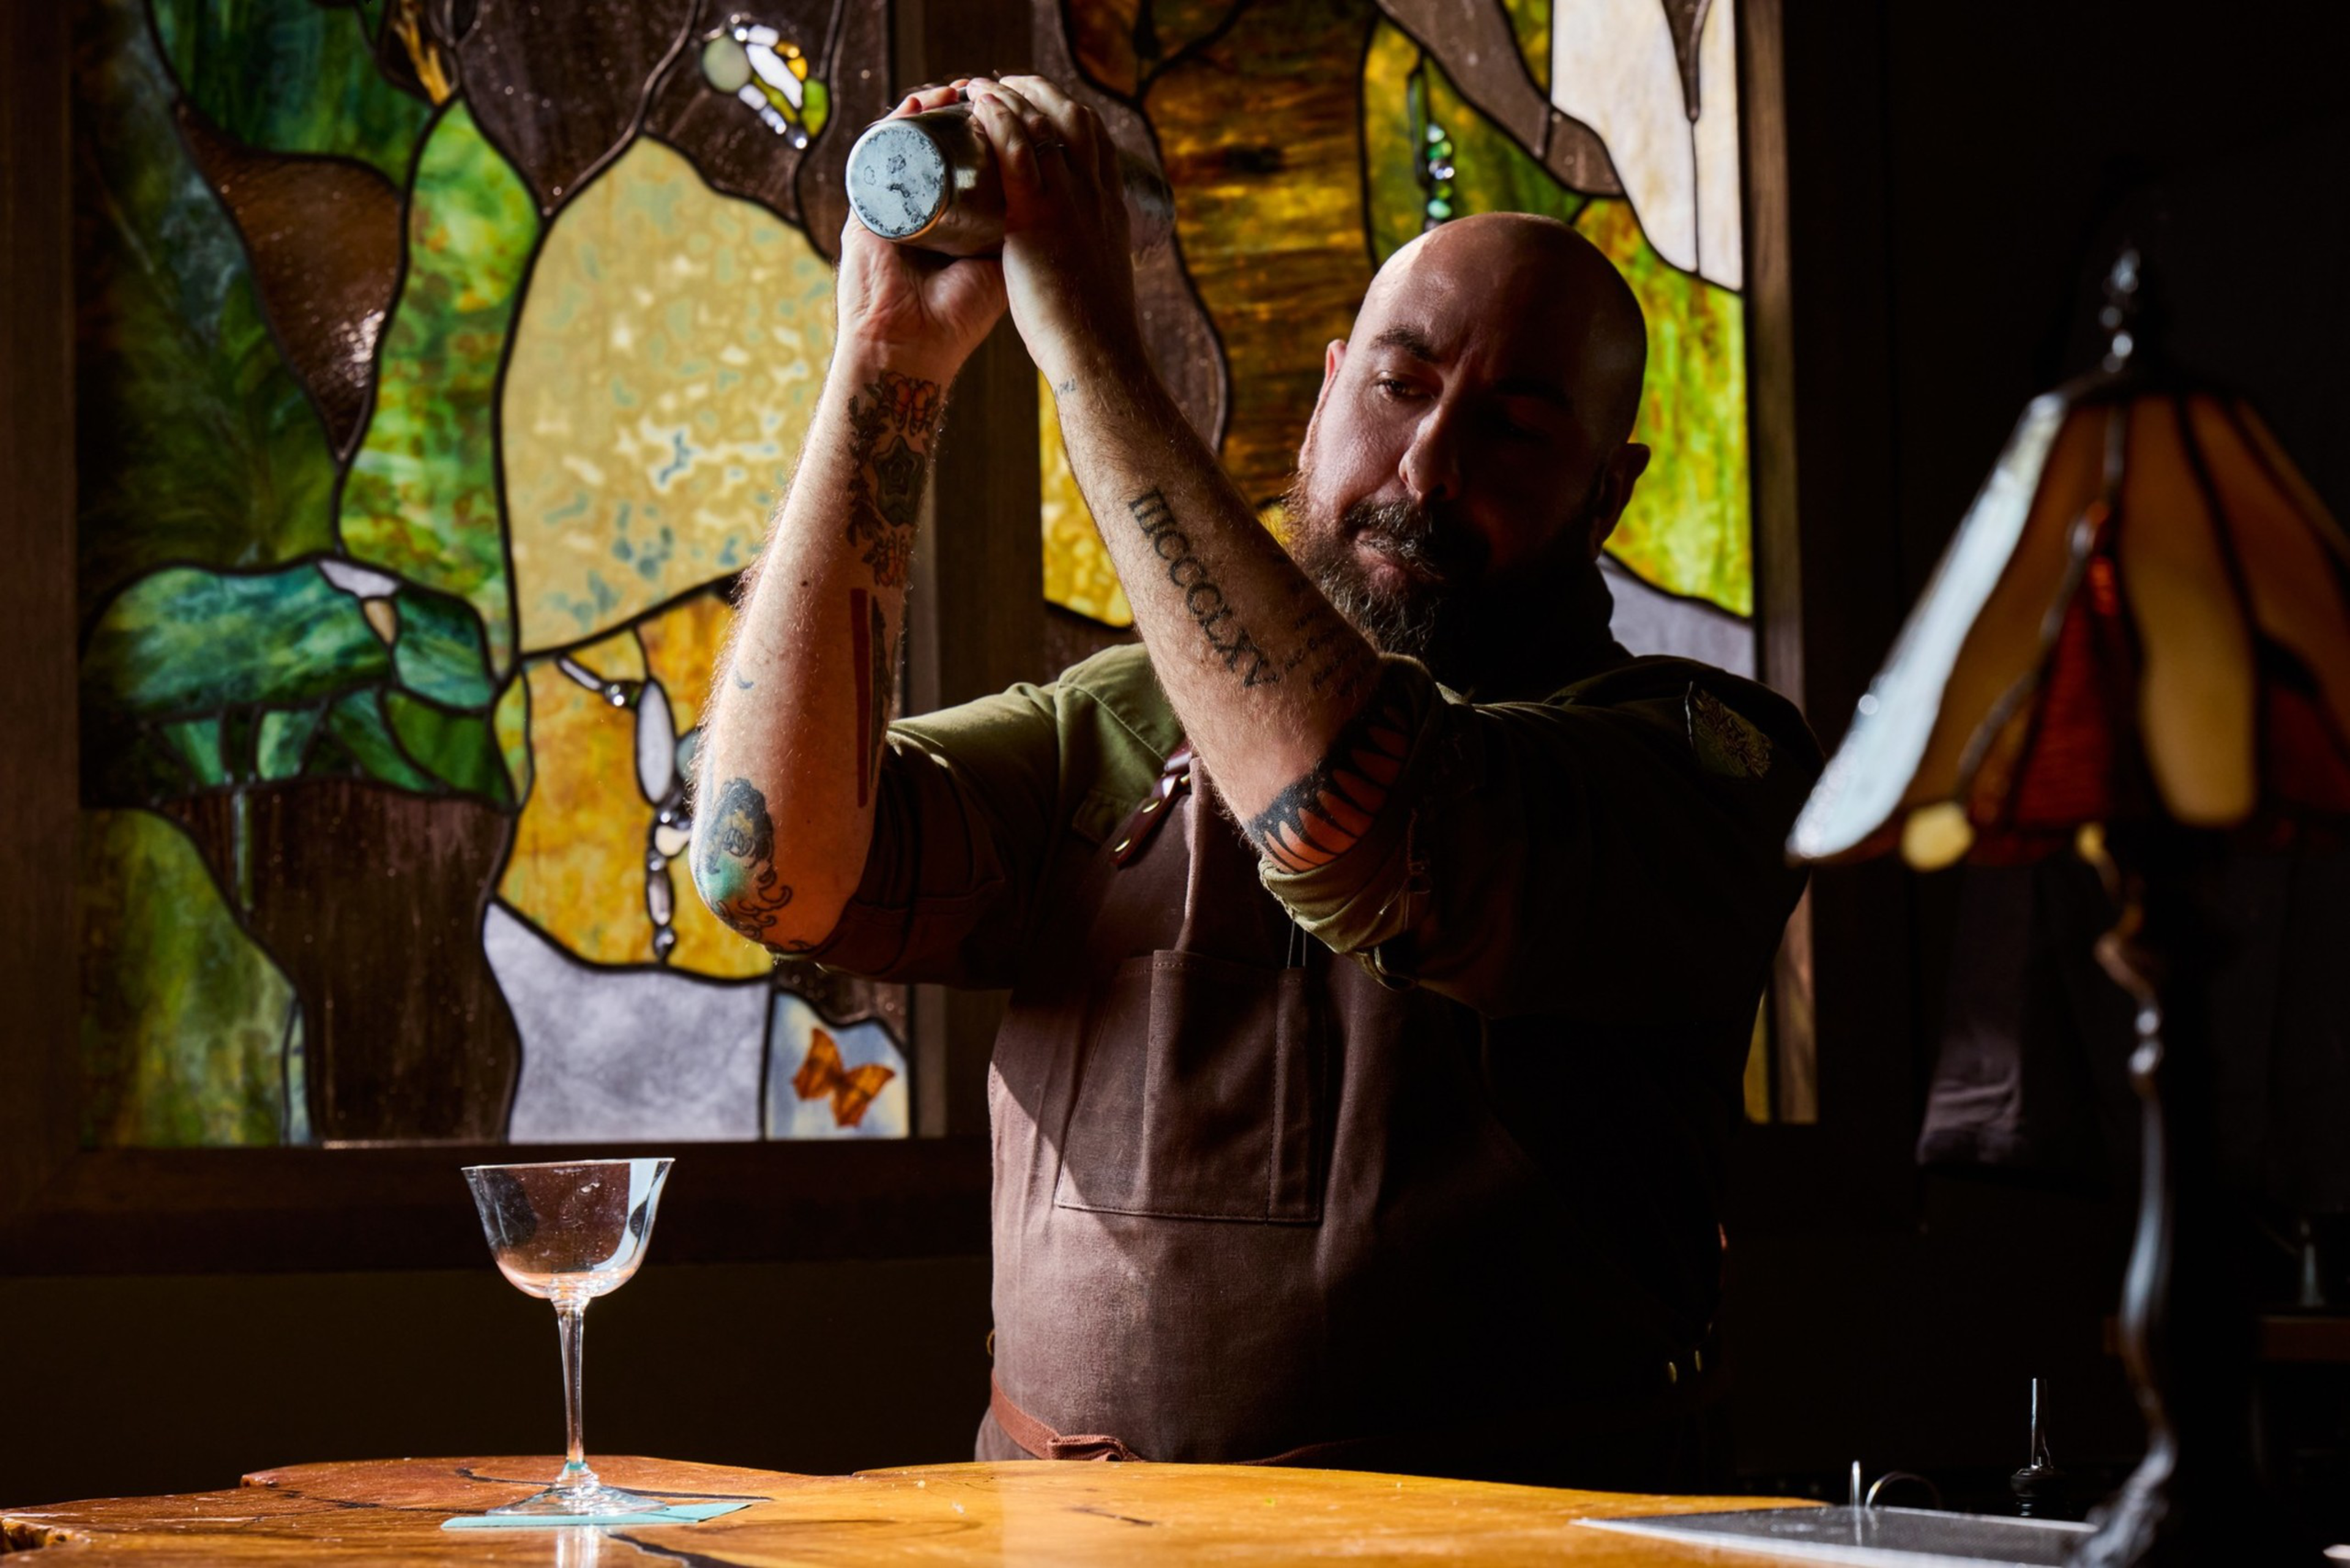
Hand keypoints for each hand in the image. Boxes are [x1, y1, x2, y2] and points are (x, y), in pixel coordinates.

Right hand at [835, 84, 1006, 379]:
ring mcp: (889, 201)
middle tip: (984, 90)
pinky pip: (876, 153)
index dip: (988, 131)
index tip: (1015, 110)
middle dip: (960, 112)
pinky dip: (896, 124)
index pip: (965, 161)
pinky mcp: (864, 207)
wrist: (911, 351)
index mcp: (947, 216)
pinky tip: (918, 105)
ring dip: (930, 108)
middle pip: (936, 142)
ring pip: (908, 139)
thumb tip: (1066, 200)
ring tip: (955, 92)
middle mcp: (917, 203)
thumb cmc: (957, 319)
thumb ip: (1028, 237)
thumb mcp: (1004, 268)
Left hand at [965, 76, 1145, 388]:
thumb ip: (1086, 261)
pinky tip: (979, 102)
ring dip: (1011, 94)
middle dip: (1038, 92)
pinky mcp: (1039, 216)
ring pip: (1043, 124)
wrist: (1099, 356)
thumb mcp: (1100, 281)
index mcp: (1113, 208)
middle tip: (1005, 85)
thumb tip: (1074, 264)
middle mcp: (1097, 194)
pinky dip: (998, 117)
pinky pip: (1017, 150)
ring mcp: (1070, 201)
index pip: (1096, 139)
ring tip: (981, 87)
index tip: (1040, 105)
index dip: (1067, 113)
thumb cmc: (1097, 333)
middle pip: (1073, 117)